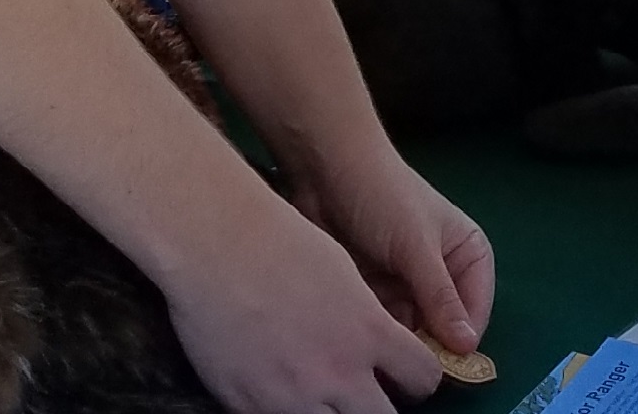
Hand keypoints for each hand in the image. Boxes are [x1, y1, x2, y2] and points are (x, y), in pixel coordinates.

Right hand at [165, 189, 450, 413]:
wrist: (215, 243)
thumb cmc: (280, 241)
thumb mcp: (344, 274)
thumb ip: (366, 319)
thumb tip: (376, 344)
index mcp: (369, 333)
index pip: (422, 378)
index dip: (418, 377)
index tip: (406, 373)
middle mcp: (338, 373)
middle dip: (379, 405)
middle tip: (366, 392)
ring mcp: (293, 396)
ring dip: (333, 412)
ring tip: (319, 391)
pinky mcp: (251, 407)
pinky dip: (286, 412)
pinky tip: (279, 389)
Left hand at [297, 140, 497, 354]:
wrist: (326, 169)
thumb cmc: (383, 197)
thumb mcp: (416, 247)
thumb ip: (440, 296)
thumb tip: (467, 347)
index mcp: (467, 255)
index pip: (474, 312)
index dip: (460, 340)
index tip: (438, 365)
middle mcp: (442, 273)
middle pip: (442, 326)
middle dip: (425, 344)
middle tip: (402, 359)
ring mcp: (406, 283)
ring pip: (410, 329)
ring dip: (396, 338)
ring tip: (376, 344)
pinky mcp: (376, 289)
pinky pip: (382, 321)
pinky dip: (373, 328)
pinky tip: (358, 334)